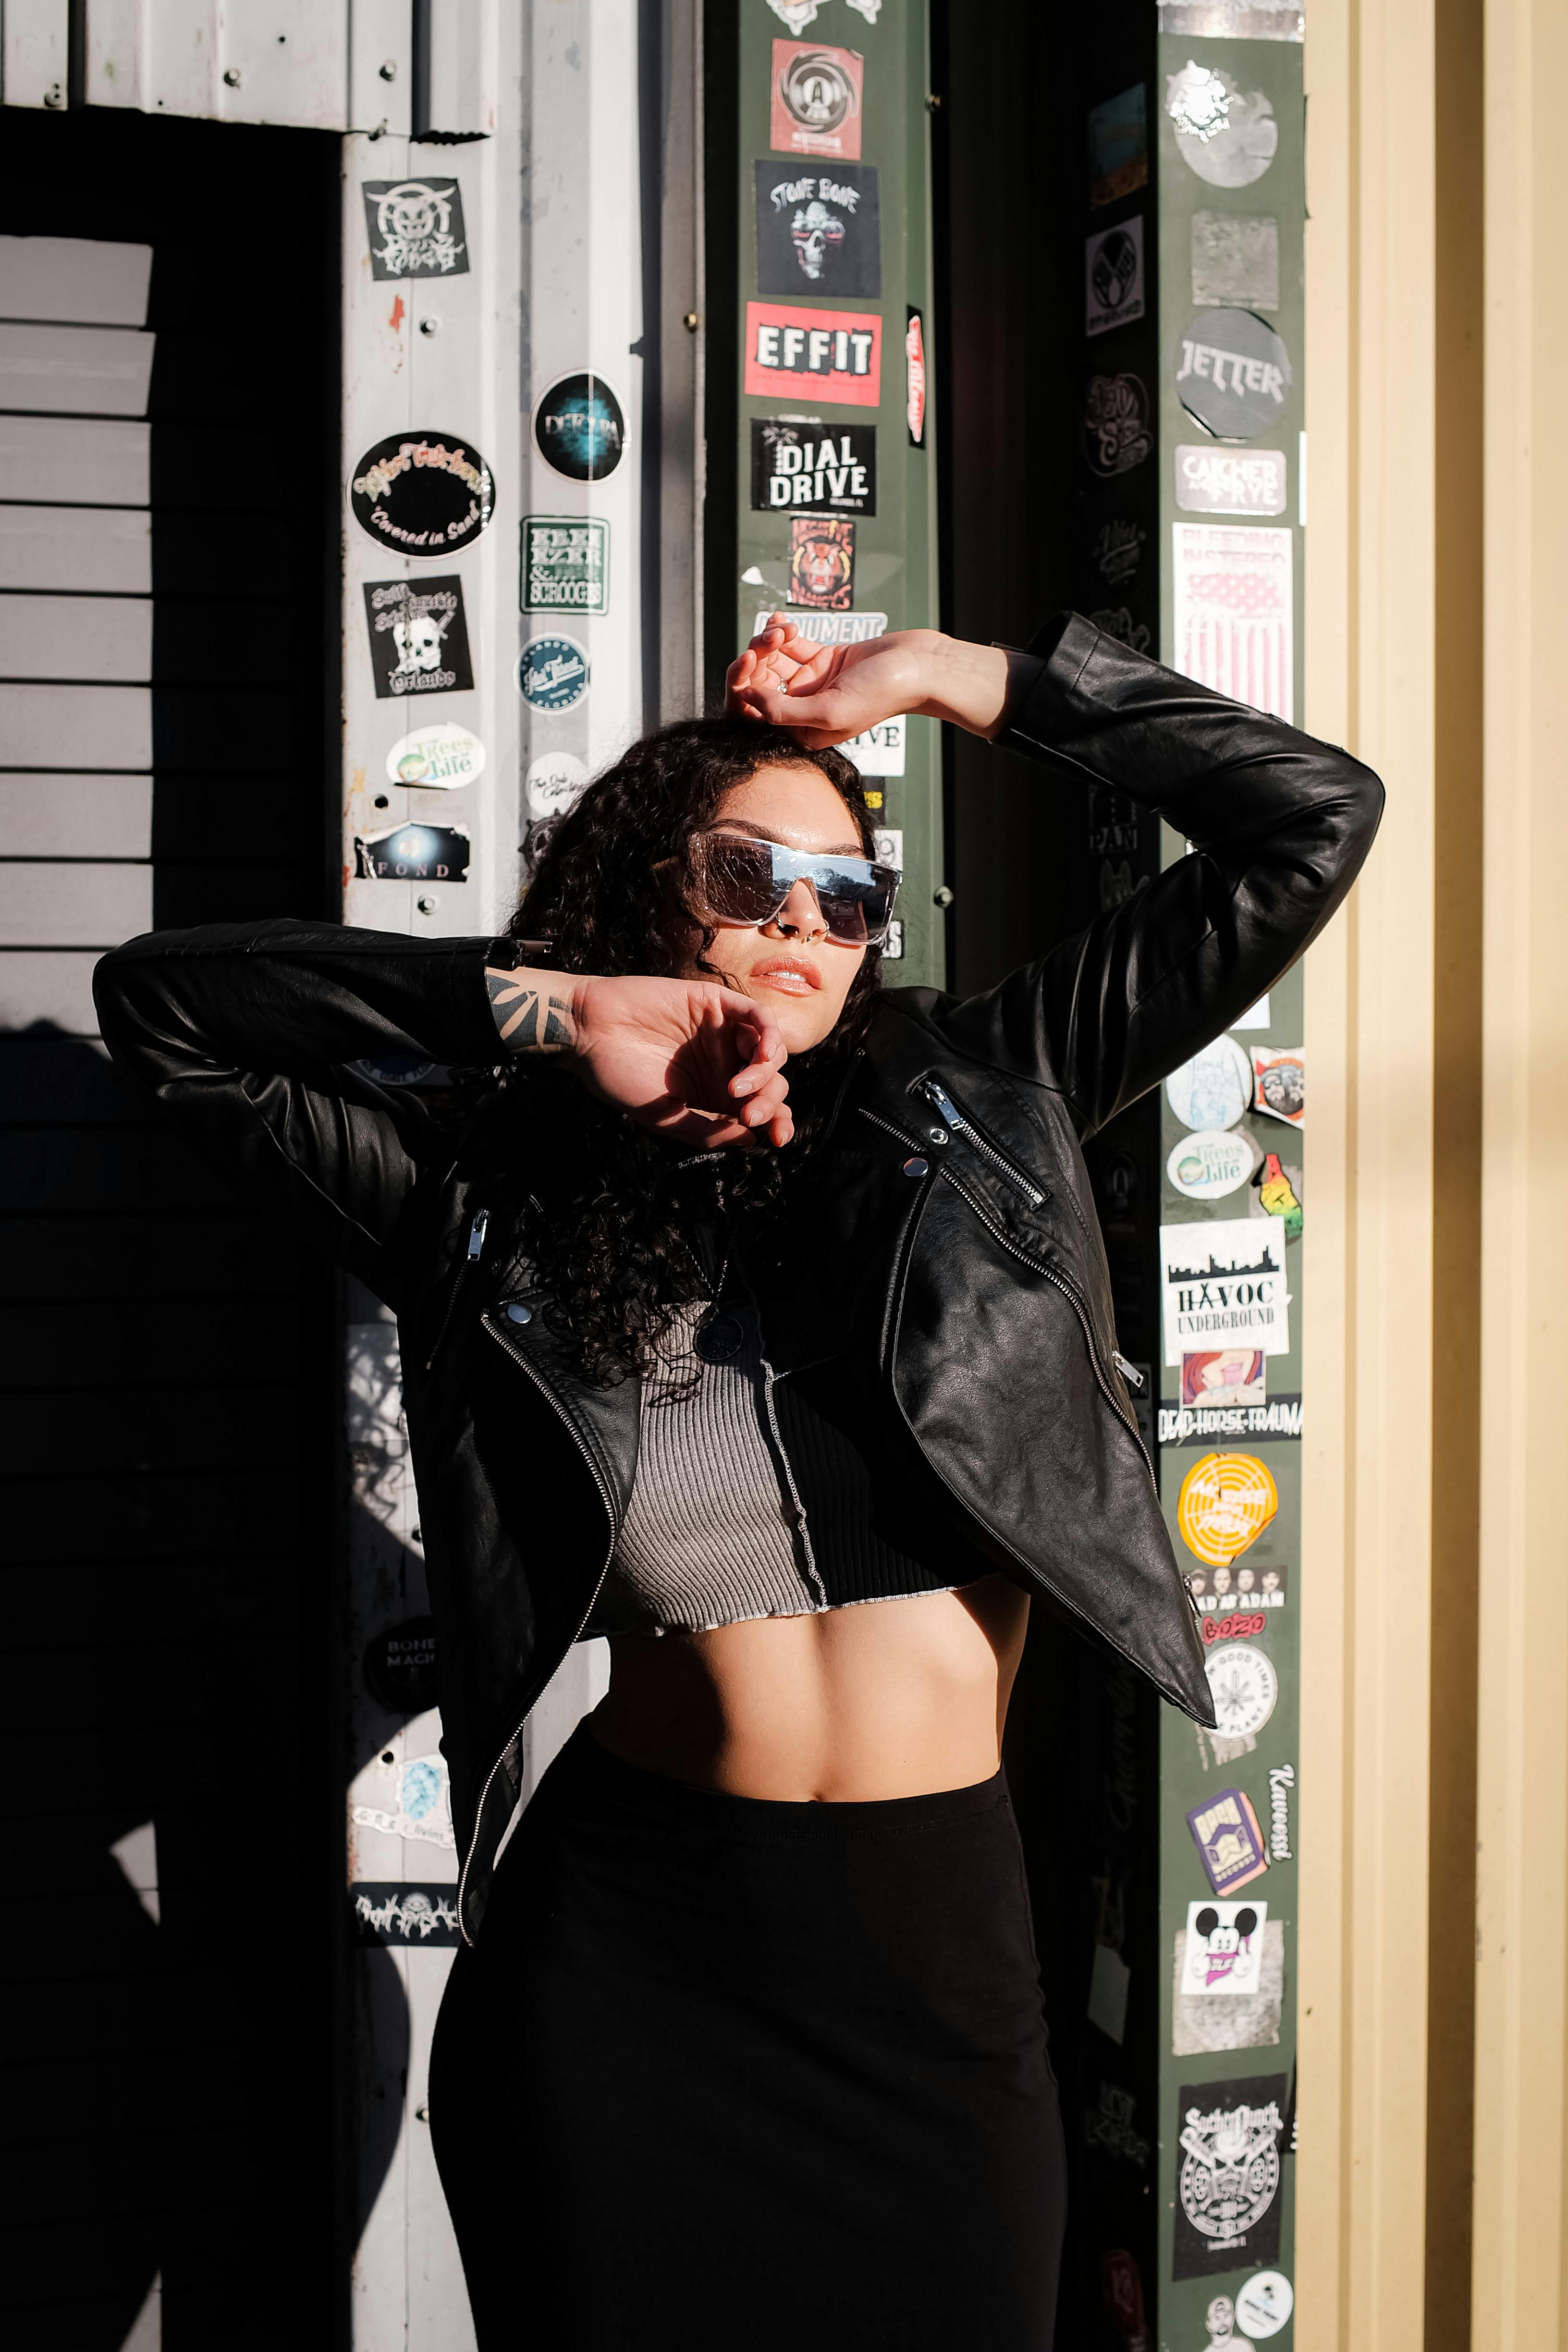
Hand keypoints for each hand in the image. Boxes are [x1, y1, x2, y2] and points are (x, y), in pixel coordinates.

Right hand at [489, 967, 792, 1147]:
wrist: (590, 1032)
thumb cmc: (619, 1076)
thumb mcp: (664, 1117)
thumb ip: (708, 1130)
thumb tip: (754, 1140)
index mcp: (714, 1094)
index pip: (761, 1109)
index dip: (777, 1124)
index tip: (777, 1140)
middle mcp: (723, 1063)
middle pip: (772, 1085)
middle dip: (769, 1104)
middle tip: (747, 1114)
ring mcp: (722, 1032)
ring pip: (771, 1053)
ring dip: (766, 1075)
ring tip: (737, 1089)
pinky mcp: (717, 1002)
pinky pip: (758, 1016)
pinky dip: (769, 1036)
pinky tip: (761, 1056)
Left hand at [725, 616, 1009, 745]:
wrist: (917, 666)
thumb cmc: (882, 693)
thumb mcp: (828, 710)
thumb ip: (784, 710)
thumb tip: (747, 697)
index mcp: (804, 732)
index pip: (758, 717)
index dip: (745, 691)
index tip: (747, 666)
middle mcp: (805, 710)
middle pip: (761, 687)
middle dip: (756, 661)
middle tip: (766, 641)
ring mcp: (813, 683)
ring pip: (773, 663)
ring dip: (769, 643)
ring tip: (781, 628)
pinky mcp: (822, 659)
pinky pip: (791, 647)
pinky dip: (782, 632)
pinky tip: (780, 619)